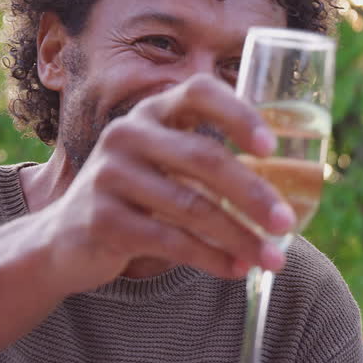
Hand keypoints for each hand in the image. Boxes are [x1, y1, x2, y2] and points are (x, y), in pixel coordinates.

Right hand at [39, 75, 296, 294]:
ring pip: (191, 207)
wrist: (66, 240)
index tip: (272, 148)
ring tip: (273, 259)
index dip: (239, 114)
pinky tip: (236, 270)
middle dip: (253, 194)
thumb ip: (210, 160)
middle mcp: (127, 134)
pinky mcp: (103, 219)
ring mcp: (109, 175)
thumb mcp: (166, 165)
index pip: (199, 92)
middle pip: (204, 158)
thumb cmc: (138, 198)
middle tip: (286, 222)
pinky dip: (210, 258)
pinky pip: (169, 241)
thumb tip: (297, 178)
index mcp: (152, 111)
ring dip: (240, 237)